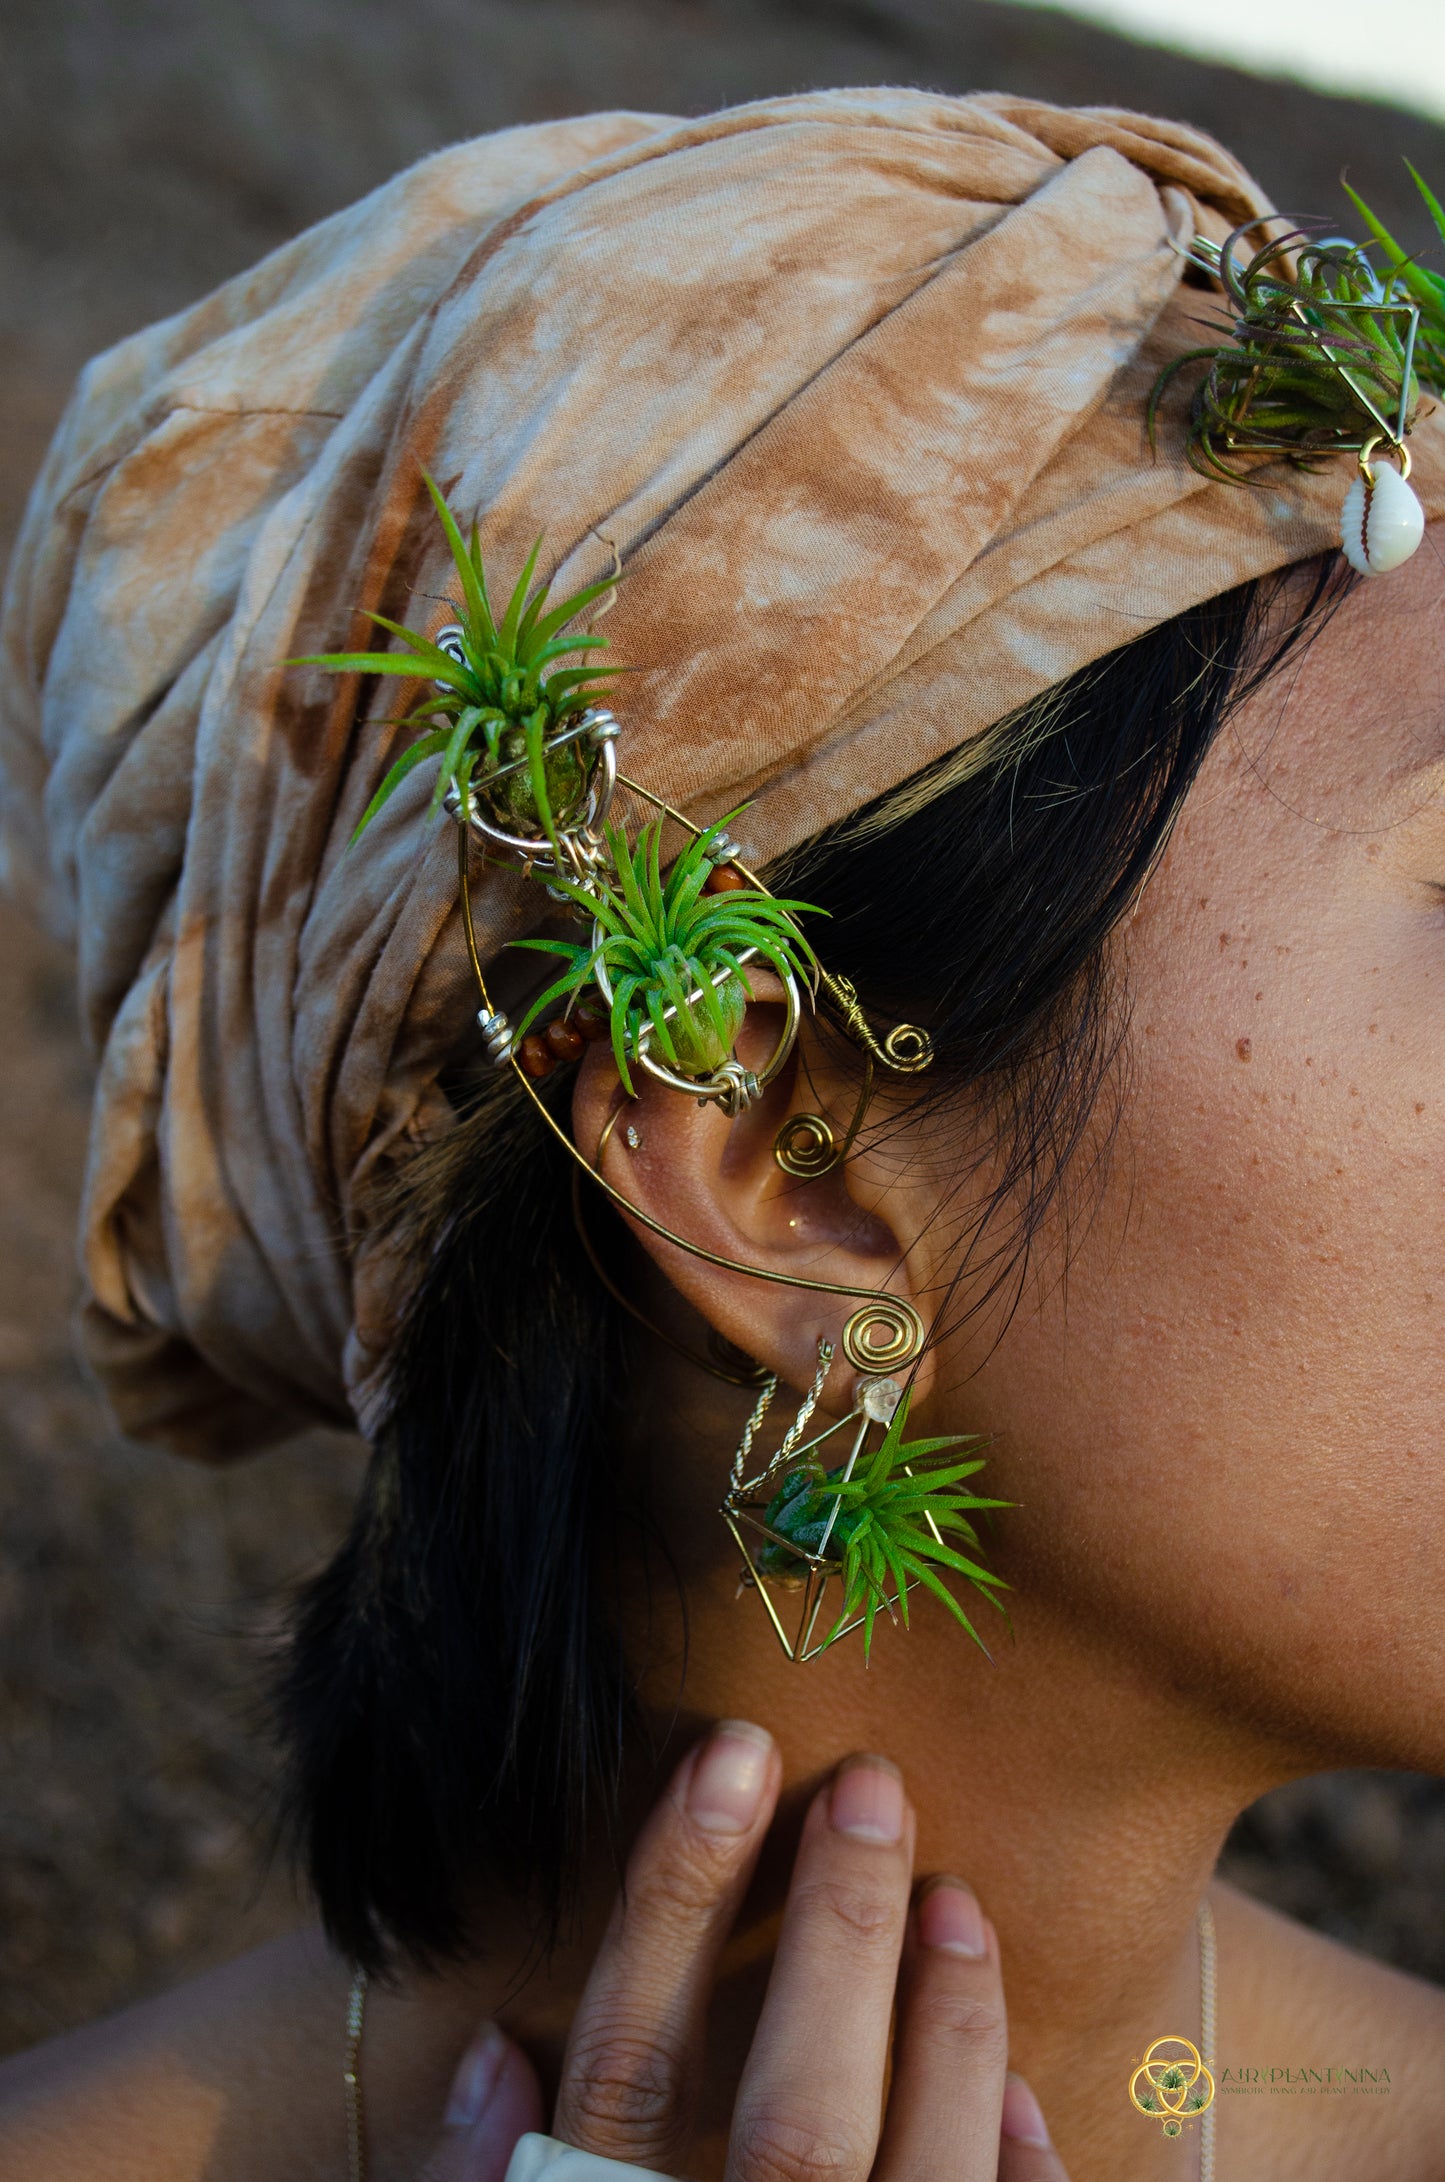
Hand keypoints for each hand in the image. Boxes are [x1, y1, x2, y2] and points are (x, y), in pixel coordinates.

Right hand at [422, 1724, 1065, 2180]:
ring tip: (955, 1901)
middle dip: (836, 1941)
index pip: (631, 2071)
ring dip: (946, 2035)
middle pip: (794, 2127)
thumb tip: (489, 2055)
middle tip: (872, 1788)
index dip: (675, 1904)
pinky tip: (1021, 2093)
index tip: (730, 1752)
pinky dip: (1019, 2179)